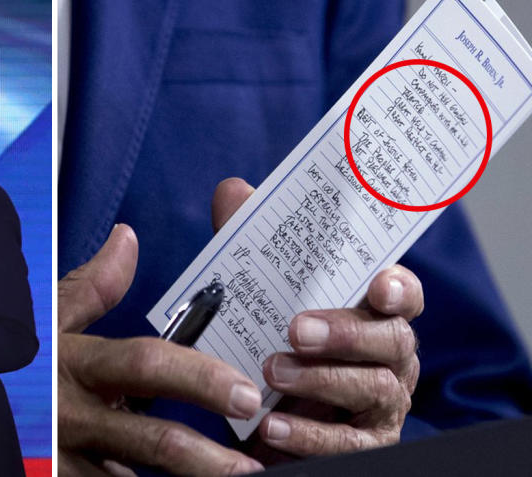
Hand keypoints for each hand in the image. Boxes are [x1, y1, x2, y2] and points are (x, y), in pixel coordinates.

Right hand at [58, 225, 264, 475]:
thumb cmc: (12, 354)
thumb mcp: (44, 317)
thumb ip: (91, 286)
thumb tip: (127, 237)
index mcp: (78, 364)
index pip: (145, 366)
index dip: (197, 378)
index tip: (243, 392)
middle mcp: (75, 415)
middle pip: (153, 439)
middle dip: (209, 456)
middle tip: (253, 463)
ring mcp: (65, 456)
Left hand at [211, 178, 422, 458]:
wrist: (260, 419)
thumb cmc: (273, 343)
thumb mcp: (259, 295)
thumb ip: (250, 247)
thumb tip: (233, 190)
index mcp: (372, 313)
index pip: (402, 294)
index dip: (398, 288)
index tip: (378, 284)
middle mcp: (388, 357)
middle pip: (391, 340)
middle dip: (346, 332)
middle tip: (296, 329)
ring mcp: (381, 405)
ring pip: (373, 389)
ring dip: (321, 380)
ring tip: (271, 370)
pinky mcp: (364, 445)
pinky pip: (348, 444)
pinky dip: (310, 434)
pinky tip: (273, 425)